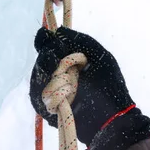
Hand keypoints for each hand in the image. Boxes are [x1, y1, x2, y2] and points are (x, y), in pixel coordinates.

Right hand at [30, 27, 134, 146]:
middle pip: (41, 61)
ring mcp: (50, 92)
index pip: (48, 46)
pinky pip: (38, 97)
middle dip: (51, 62)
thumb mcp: (100, 56)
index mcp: (69, 61)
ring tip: (72, 87)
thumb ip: (81, 40)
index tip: (53, 45)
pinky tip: (66, 98)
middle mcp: (57, 75)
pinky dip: (53, 96)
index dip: (47, 44)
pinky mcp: (46, 108)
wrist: (112, 118)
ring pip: (37, 78)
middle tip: (66, 68)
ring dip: (55, 81)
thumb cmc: (110, 87)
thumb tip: (57, 31)